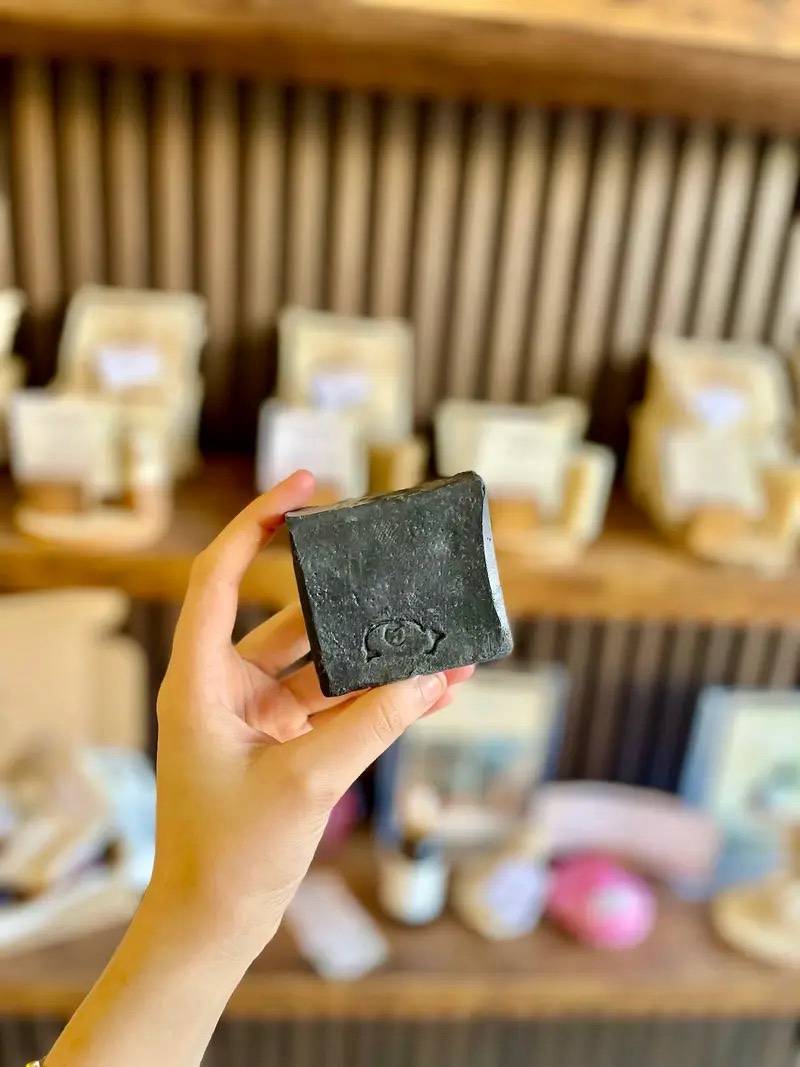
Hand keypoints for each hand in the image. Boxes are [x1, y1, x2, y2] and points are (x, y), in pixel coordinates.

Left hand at [149, 470, 473, 963]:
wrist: (212, 927)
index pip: (219, 577)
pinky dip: (379, 700)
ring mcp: (258, 718)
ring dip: (379, 659)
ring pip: (325, 667)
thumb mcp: (307, 782)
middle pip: (291, 618)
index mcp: (202, 681)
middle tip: (397, 563)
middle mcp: (227, 688)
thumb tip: (433, 675)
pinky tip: (434, 690)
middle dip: (350, 598)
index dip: (256, 523)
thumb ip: (373, 723)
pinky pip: (338, 707)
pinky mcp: (285, 745)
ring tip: (441, 641)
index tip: (303, 486)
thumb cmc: (229, 858)